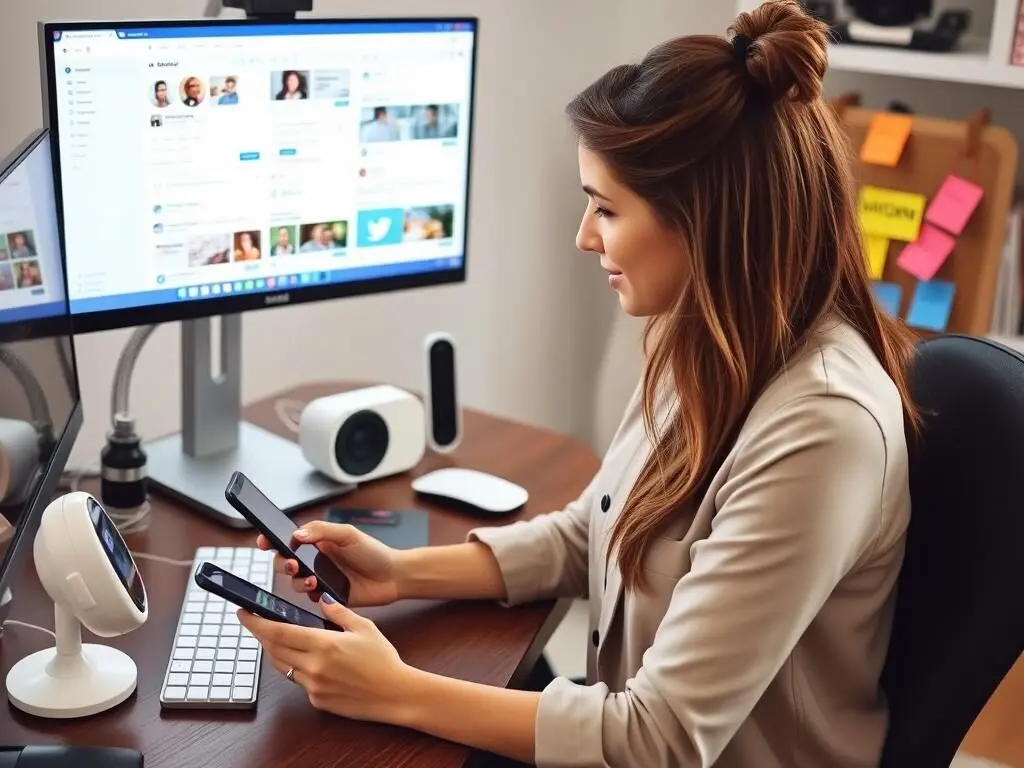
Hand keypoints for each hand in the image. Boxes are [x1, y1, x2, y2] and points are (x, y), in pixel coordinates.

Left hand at [237, 596, 413, 723]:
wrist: (395, 693)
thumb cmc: (383, 660)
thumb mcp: (364, 628)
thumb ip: (339, 613)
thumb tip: (323, 600)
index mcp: (323, 644)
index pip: (279, 632)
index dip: (257, 623)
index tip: (243, 614)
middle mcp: (313, 667)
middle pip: (274, 649)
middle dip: (262, 635)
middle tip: (256, 623)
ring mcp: (313, 686)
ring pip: (282, 667)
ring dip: (276, 652)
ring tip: (279, 639)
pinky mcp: (317, 700)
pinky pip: (297, 681)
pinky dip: (296, 668)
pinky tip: (306, 661)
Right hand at [257, 520, 400, 607]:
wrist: (392, 577)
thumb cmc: (373, 552)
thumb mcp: (348, 534)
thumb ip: (322, 531)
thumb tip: (297, 534)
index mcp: (318, 542)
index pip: (288, 539)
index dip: (272, 540)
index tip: (263, 541)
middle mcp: (315, 560)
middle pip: (285, 562)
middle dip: (282, 564)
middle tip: (291, 564)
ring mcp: (319, 579)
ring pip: (294, 582)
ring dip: (297, 581)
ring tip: (311, 579)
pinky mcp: (326, 597)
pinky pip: (308, 598)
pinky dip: (309, 594)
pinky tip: (319, 591)